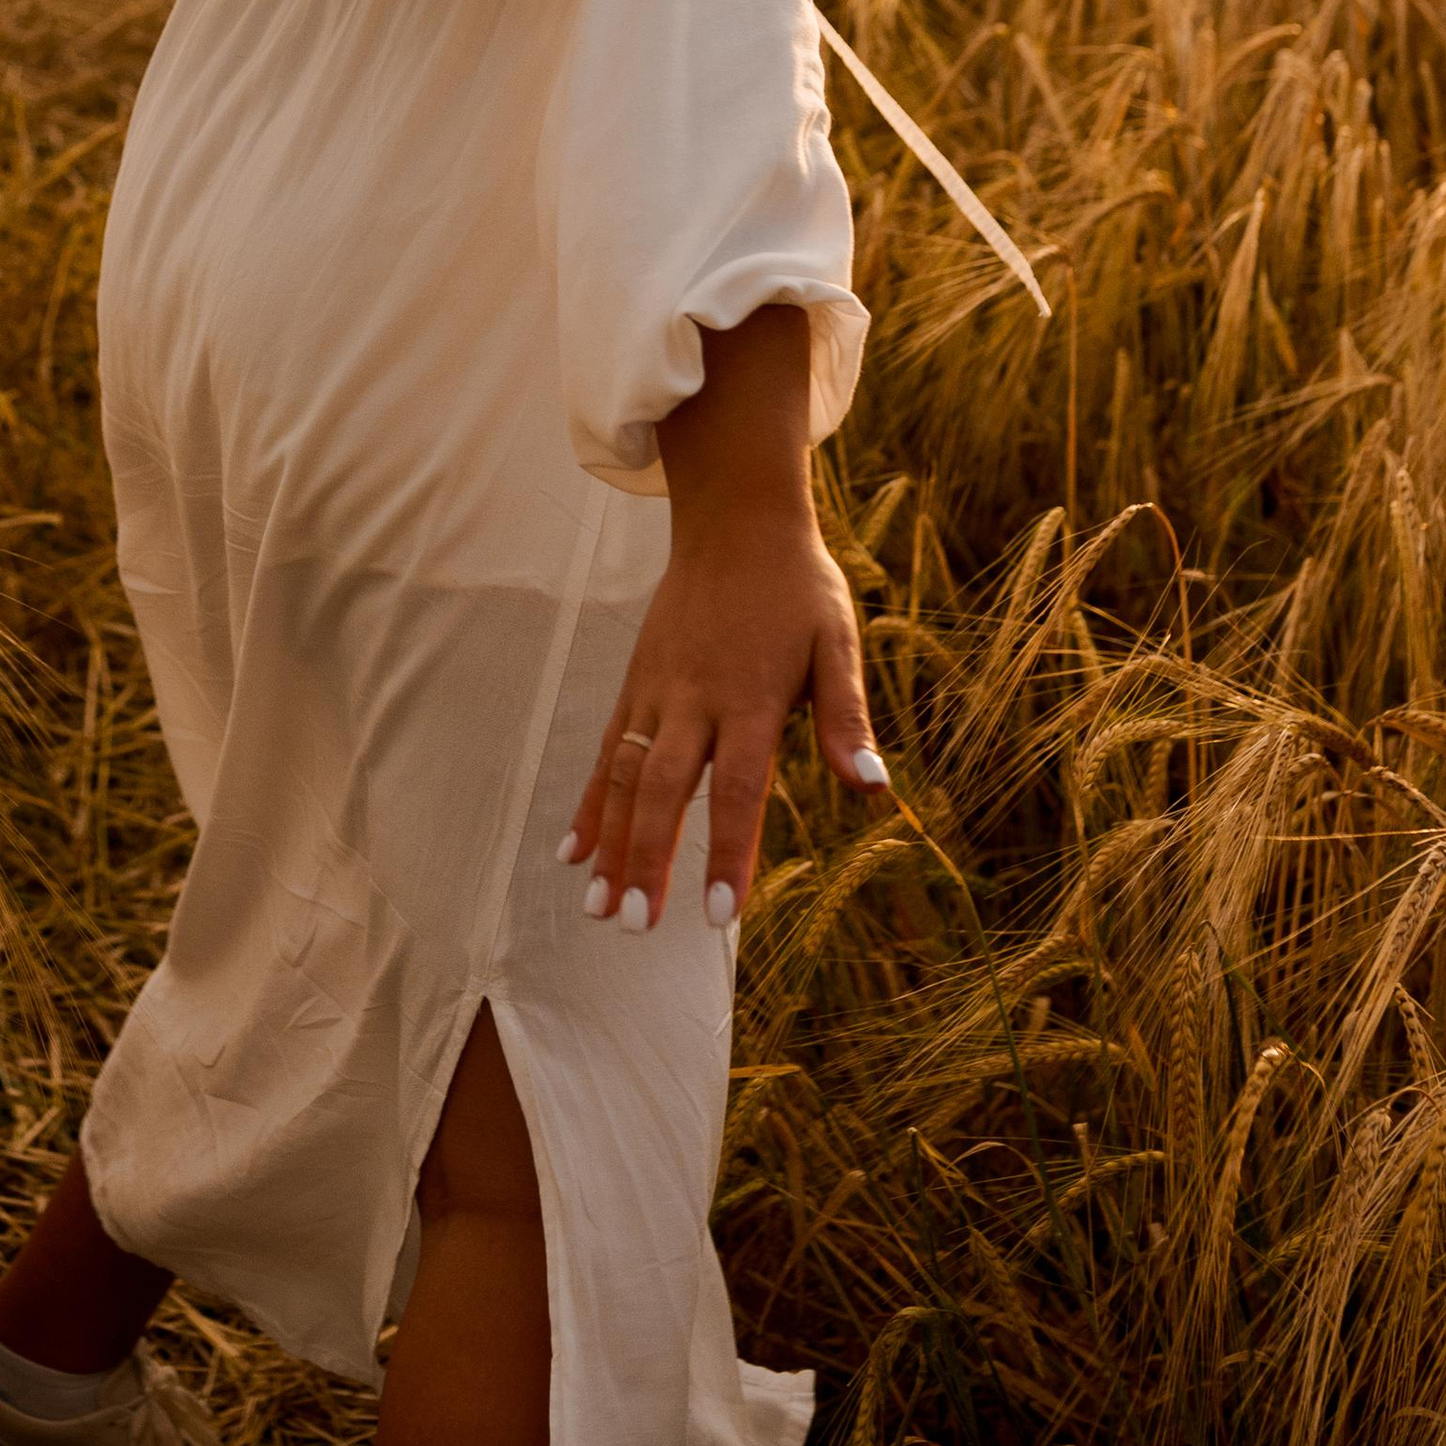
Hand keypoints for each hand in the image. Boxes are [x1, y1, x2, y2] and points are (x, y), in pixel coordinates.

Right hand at [562, 307, 887, 932]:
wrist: (734, 520)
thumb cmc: (797, 587)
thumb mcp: (837, 641)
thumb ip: (845, 717)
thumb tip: (871, 788)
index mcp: (749, 697)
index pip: (739, 791)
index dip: (727, 854)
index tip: (718, 918)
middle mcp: (693, 700)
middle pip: (665, 791)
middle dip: (647, 860)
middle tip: (634, 925)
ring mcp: (656, 693)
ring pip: (625, 777)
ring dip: (611, 843)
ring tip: (599, 907)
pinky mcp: (636, 686)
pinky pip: (606, 752)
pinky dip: (590, 803)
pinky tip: (574, 851)